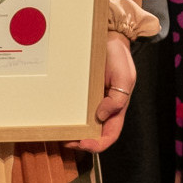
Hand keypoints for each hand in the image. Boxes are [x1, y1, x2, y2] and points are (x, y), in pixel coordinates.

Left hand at [68, 33, 136, 152]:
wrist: (108, 38)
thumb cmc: (119, 57)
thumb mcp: (125, 76)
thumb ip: (119, 97)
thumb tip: (103, 115)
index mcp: (116, 108)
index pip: (109, 135)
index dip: (97, 144)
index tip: (84, 143)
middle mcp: (102, 108)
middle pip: (92, 134)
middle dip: (79, 142)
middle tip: (65, 140)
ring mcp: (90, 101)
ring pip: (81, 124)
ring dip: (70, 132)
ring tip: (58, 133)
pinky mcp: (80, 94)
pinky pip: (73, 108)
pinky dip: (66, 116)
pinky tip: (57, 117)